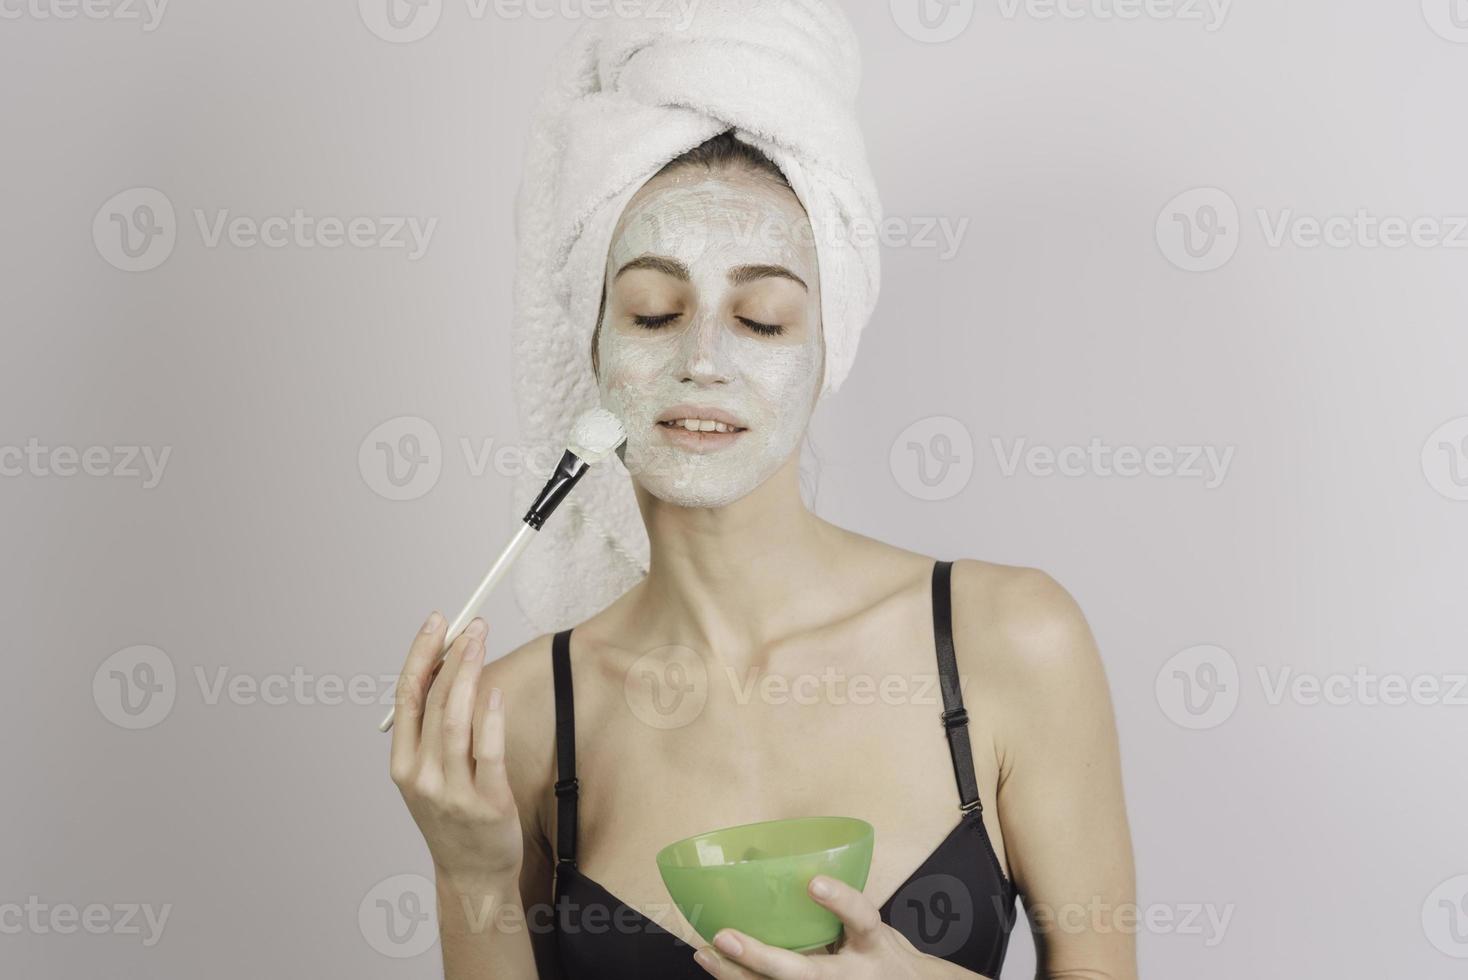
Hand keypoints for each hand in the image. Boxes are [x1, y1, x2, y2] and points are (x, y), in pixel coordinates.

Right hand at [389, 612, 522, 885]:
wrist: (472, 876)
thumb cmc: (455, 816)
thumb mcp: (429, 775)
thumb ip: (433, 731)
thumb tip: (449, 667)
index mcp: (402, 764)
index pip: (407, 696)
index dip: (421, 654)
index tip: (437, 622)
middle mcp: (421, 776)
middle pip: (434, 702)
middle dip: (452, 656)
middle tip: (472, 625)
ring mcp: (452, 792)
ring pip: (455, 721)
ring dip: (468, 675)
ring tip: (481, 642)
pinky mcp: (486, 804)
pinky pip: (486, 752)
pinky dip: (489, 717)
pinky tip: (495, 690)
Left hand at [690, 875, 979, 978]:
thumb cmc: (877, 953)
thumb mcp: (868, 927)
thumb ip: (838, 905)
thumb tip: (783, 861)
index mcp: (872, 945)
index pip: (862, 919)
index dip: (841, 902)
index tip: (815, 883)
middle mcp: (852, 975)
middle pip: (805, 974)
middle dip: (762, 958)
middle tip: (725, 937)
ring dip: (738, 976)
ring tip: (706, 954)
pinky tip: (717, 967)